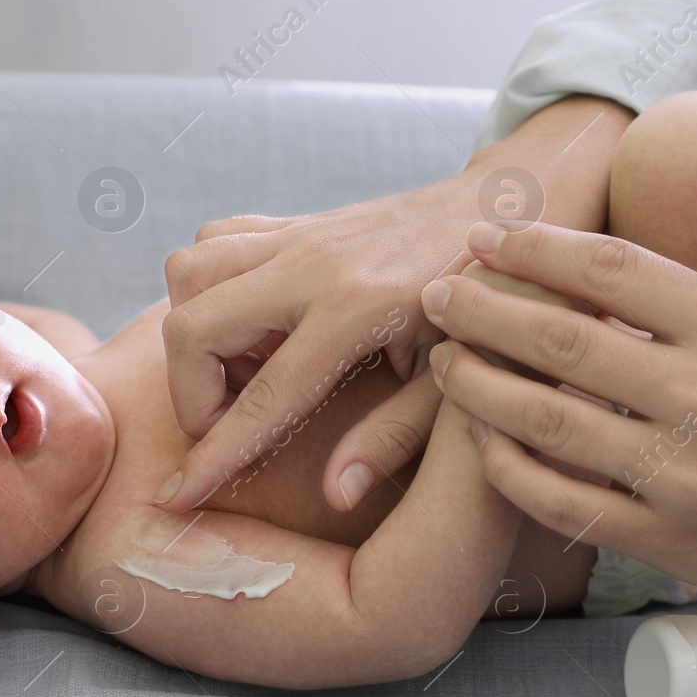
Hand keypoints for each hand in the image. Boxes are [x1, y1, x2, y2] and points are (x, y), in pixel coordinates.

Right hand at [157, 96, 633, 513]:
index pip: (264, 399)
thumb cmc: (501, 300)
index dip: (215, 457)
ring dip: (196, 331)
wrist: (519, 199)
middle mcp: (315, 264)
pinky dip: (212, 287)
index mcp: (359, 311)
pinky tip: (259, 325)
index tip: (176, 496)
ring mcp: (302, 234)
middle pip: (192, 324)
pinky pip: (216, 241)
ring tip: (246, 369)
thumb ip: (396, 437)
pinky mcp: (299, 219)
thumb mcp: (463, 381)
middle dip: (190, 391)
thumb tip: (337, 494)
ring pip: (188, 271)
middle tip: (232, 422)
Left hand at [425, 221, 696, 655]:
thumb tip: (550, 253)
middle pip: (564, 339)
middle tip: (436, 295)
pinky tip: (480, 438)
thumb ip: (664, 299)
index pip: (614, 269)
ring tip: (442, 360)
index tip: (483, 237)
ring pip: (548, 420)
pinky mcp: (666, 539)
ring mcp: (687, 475)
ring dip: (478, 385)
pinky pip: (559, 499)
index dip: (537, 247)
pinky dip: (507, 466)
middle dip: (484, 310)